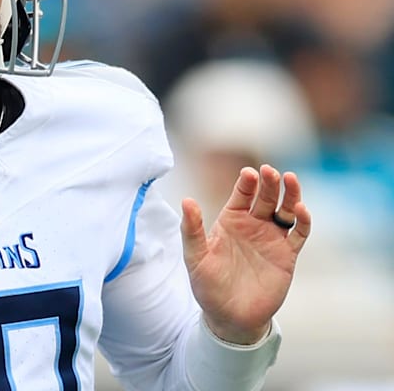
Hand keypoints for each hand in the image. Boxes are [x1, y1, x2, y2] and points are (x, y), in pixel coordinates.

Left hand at [180, 164, 310, 344]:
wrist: (230, 316)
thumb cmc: (208, 286)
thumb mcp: (195, 257)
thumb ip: (192, 230)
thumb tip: (186, 200)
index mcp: (231, 221)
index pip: (241, 195)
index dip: (246, 183)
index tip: (249, 173)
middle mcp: (253, 225)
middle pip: (266, 197)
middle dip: (269, 183)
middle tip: (270, 171)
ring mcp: (272, 238)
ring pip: (286, 210)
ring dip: (290, 194)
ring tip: (291, 179)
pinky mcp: (287, 255)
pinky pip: (299, 233)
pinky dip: (303, 221)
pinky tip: (301, 210)